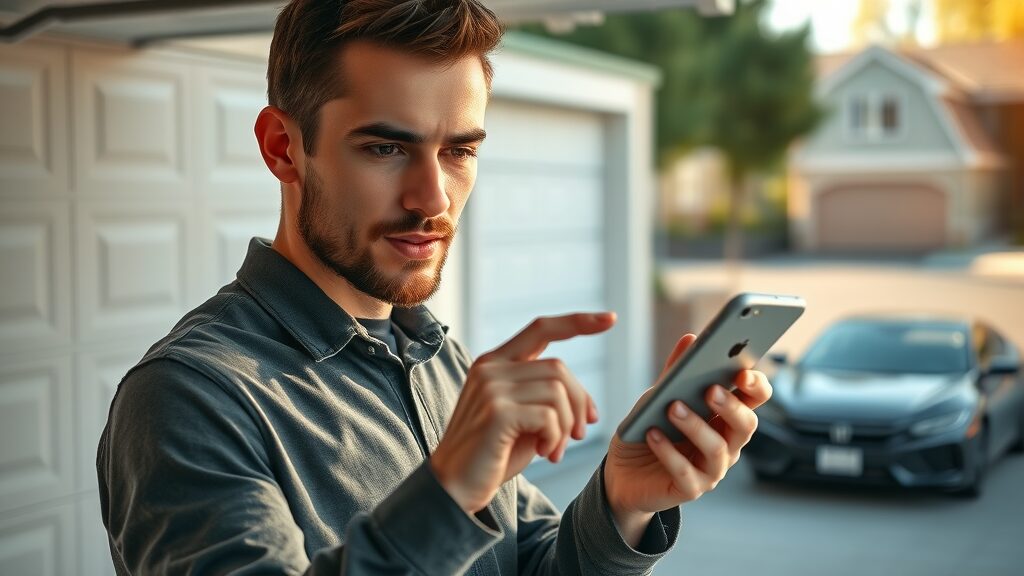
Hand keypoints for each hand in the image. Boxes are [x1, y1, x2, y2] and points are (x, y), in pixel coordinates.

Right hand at [431, 313, 615, 512]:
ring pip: (558, 392)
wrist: (454, 487)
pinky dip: (556, 437)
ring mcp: (491, 387)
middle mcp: (490, 367)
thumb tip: (589, 407)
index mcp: (495, 362)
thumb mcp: (522, 418)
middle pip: (559, 368)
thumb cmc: (492, 454)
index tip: (609, 319)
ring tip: (553, 449)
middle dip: (579, 403)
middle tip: (578, 435)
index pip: (541, 328)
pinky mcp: (497, 412)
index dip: (577, 322)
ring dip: (566, 426)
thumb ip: (545, 399)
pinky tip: (543, 453)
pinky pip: (550, 416)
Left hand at [604, 334, 771, 544]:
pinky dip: (669, 452)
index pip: (754, 399)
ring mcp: (711, 470)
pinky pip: (686, 472)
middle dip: (731, 406)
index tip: (742, 372)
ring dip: (696, 426)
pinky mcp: (690, 490)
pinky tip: (653, 434)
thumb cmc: (648, 430)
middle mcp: (727, 444)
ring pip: (717, 449)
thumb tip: (690, 339)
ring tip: (673, 407)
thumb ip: (675, 373)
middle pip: (746, 425)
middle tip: (710, 390)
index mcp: (725, 417)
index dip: (755, 386)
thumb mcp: (658, 398)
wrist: (622, 473)